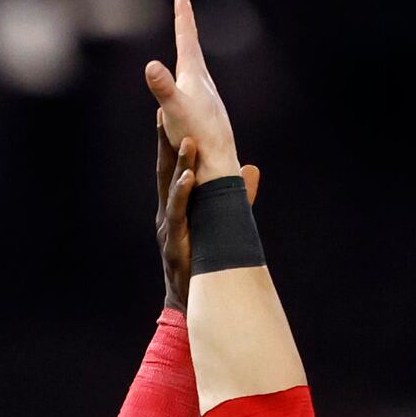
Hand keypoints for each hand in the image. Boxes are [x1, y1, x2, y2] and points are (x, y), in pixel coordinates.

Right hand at [146, 0, 241, 183]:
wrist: (220, 167)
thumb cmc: (197, 140)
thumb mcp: (175, 111)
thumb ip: (163, 88)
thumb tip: (151, 66)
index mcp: (195, 77)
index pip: (187, 39)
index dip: (183, 16)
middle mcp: (204, 85)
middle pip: (193, 50)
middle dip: (186, 30)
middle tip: (183, 10)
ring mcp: (208, 101)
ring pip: (197, 71)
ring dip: (190, 54)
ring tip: (187, 45)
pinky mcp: (209, 117)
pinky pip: (196, 91)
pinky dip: (191, 80)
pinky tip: (192, 91)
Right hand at [157, 122, 260, 308]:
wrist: (196, 304)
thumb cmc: (206, 264)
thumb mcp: (222, 224)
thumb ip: (235, 197)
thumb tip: (252, 169)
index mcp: (177, 207)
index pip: (172, 168)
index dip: (170, 142)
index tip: (168, 113)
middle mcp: (168, 213)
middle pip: (164, 171)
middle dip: (164, 143)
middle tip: (163, 112)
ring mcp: (169, 228)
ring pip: (170, 189)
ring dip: (179, 164)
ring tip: (187, 140)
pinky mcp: (174, 243)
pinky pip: (178, 212)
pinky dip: (182, 193)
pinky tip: (188, 177)